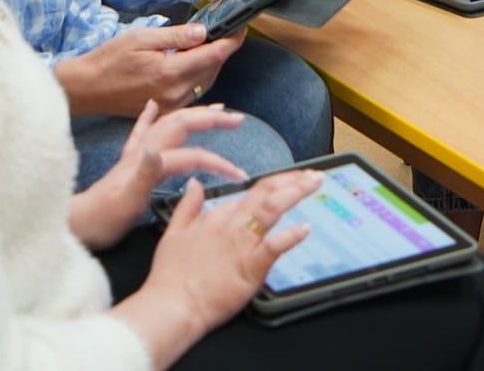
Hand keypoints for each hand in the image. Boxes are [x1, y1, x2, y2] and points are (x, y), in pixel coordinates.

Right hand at [54, 24, 241, 119]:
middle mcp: (175, 93)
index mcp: (170, 72)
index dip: (231, 40)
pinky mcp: (166, 110)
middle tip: (222, 32)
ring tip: (205, 46)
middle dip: (221, 50)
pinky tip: (192, 65)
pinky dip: (199, 77)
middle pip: (213, 69)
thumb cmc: (109, 60)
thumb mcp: (141, 37)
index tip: (240, 28)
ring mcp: (171, 104)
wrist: (86, 89)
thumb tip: (203, 31)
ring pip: (205, 82)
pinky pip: (193, 93)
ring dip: (210, 64)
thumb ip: (175, 36)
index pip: (213, 55)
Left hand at [69, 100, 245, 249]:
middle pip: (182, 124)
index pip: (194, 155)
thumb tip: (159, 148)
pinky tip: (153, 105)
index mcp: (149, 160)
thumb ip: (144, 173)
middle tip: (238, 119)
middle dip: (211, 119)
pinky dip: (151, 115)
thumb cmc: (102, 220)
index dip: (219, 163)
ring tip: (216, 107)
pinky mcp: (127, 160)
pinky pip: (142, 131)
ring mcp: (135, 153)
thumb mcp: (126, 202)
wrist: (75, 226)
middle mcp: (144, 150)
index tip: (241, 176)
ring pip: (169, 123)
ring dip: (193, 113)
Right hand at [115, 170, 322, 364]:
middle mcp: (231, 225)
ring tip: (314, 184)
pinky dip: (290, 236)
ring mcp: (242, 245)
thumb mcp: (172, 233)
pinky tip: (305, 229)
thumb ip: (187, 206)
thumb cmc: (170, 278)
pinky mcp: (250, 267)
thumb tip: (194, 184)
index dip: (275, 184)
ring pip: (272, 209)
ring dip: (295, 192)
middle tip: (313, 175)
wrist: (171, 307)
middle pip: (266, 193)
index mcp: (216, 217)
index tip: (290, 181)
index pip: (252, 193)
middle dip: (292, 180)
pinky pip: (273, 247)